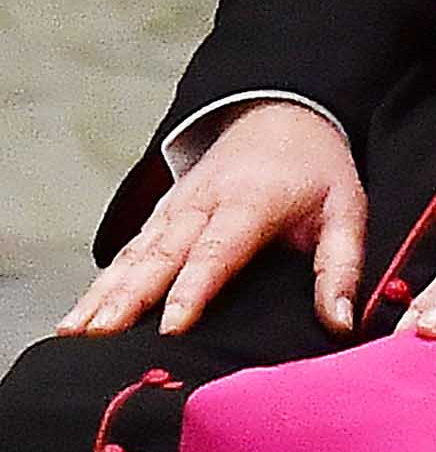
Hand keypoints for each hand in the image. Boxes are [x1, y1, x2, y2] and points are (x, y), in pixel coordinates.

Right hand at [63, 101, 366, 340]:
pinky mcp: (162, 213)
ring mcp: (177, 207)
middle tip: (99, 335)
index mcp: (252, 202)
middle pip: (162, 253)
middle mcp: (204, 203)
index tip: (170, 326)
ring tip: (73, 331)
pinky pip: (128, 250)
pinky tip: (78, 314)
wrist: (283, 116)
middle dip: (129, 296)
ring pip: (135, 253)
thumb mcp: (347, 212)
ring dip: (103, 292)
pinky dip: (102, 281)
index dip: (193, 288)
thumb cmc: (317, 171)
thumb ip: (341, 268)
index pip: (218, 250)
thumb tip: (339, 322)